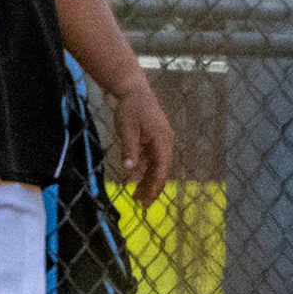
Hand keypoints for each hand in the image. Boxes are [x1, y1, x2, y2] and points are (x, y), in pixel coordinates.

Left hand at [112, 80, 173, 207]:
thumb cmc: (130, 107)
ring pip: (157, 166)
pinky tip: (136, 180)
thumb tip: (129, 170)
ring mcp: (161, 140)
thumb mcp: (126, 129)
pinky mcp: (154, 139)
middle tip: (142, 205)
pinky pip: (152, 159)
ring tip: (137, 196)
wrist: (133, 88)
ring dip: (148, 180)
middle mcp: (165, 141)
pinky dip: (146, 170)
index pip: (162, 168)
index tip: (147, 200)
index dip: (155, 185)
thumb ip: (129, 150)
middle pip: (161, 170)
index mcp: (162, 139)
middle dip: (152, 187)